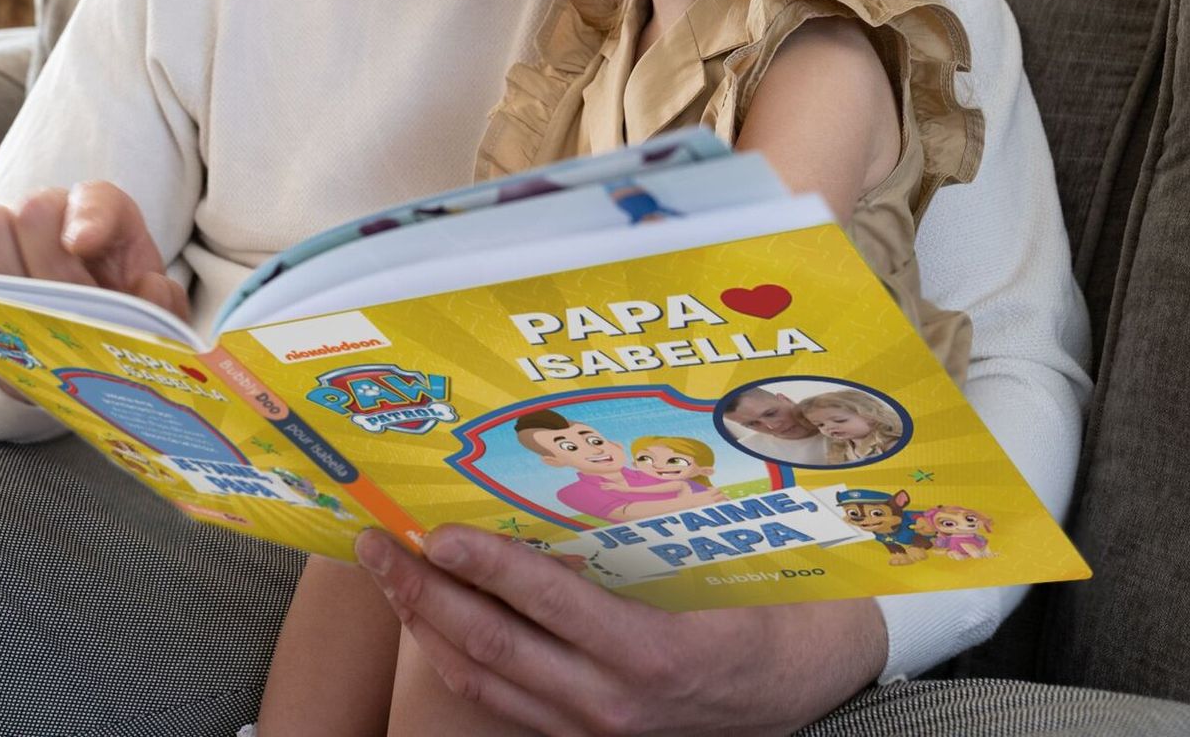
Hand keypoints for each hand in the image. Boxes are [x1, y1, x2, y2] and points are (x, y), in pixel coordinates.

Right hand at [0, 181, 189, 402]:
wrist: (63, 365)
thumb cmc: (112, 336)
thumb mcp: (150, 330)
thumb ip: (164, 311)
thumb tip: (148, 287)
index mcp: (109, 227)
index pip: (99, 200)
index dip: (89, 217)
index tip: (81, 245)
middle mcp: (53, 219)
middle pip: (35, 210)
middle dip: (46, 266)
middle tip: (58, 313)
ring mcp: (4, 236)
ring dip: (1, 274)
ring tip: (22, 320)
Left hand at [358, 525, 886, 736]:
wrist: (813, 683)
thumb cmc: (778, 608)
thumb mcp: (726, 566)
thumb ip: (652, 538)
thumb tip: (582, 478)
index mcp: (654, 652)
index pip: (547, 602)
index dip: (484, 565)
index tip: (436, 531)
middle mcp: (612, 702)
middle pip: (493, 646)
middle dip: (423, 592)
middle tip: (375, 544)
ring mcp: (594, 730)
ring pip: (485, 682)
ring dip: (426, 627)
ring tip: (387, 577)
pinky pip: (504, 704)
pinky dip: (457, 661)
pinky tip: (433, 626)